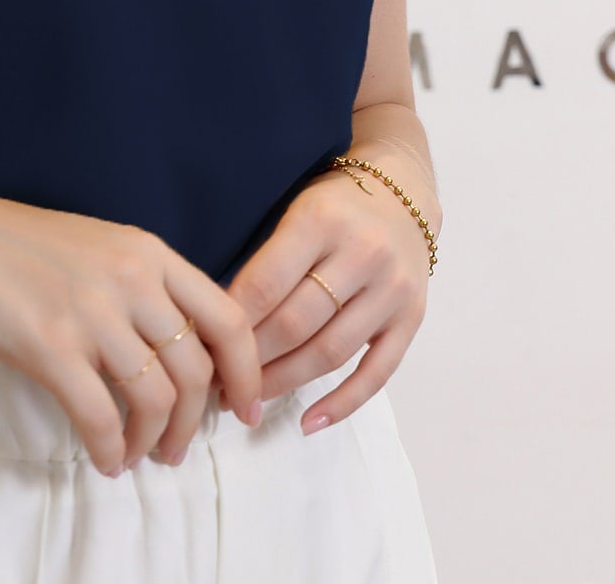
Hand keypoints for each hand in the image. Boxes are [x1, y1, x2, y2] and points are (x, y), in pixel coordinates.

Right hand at [0, 169, 265, 477]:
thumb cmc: (11, 244)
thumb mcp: (95, 247)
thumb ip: (139, 286)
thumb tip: (174, 351)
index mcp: (147, 252)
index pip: (228, 317)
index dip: (246, 373)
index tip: (243, 410)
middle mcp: (131, 279)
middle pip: (197, 370)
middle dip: (196, 422)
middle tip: (178, 448)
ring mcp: (91, 312)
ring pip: (156, 399)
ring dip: (153, 440)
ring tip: (138, 455)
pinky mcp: (50, 346)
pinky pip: (102, 417)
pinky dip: (111, 450)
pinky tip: (104, 460)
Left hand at [218, 165, 433, 435]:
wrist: (404, 193)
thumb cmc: (334, 204)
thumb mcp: (294, 211)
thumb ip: (265, 260)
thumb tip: (216, 322)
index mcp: (320, 221)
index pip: (265, 285)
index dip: (231, 325)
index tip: (202, 351)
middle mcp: (362, 253)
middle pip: (296, 324)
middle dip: (252, 360)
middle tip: (220, 384)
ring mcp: (392, 289)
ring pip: (331, 352)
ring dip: (285, 383)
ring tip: (251, 399)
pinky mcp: (412, 318)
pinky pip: (377, 373)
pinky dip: (343, 404)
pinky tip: (308, 422)